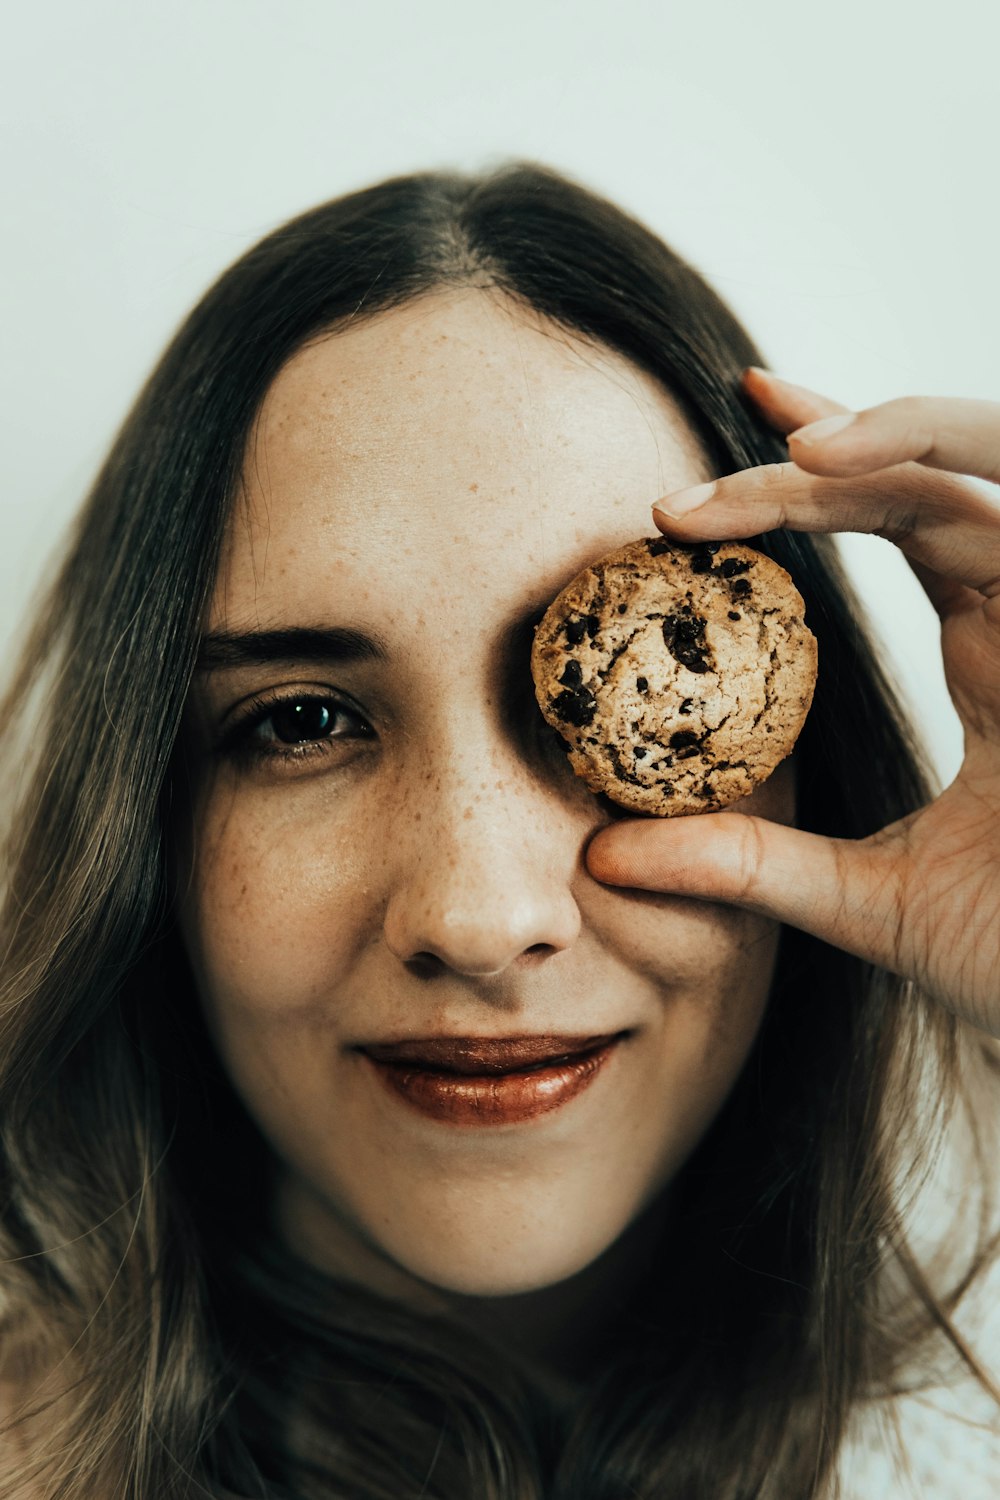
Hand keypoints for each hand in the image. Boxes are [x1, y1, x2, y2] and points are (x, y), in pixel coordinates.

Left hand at [587, 368, 999, 1035]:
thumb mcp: (866, 900)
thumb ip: (744, 862)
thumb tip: (602, 854)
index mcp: (992, 655)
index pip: (899, 524)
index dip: (806, 487)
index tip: (690, 487)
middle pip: (917, 483)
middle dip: (801, 462)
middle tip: (673, 501)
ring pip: (977, 469)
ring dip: (883, 433)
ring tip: (779, 444)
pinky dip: (943, 456)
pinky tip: (839, 466)